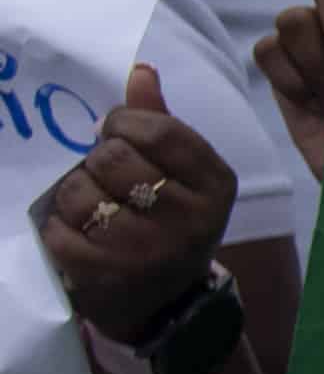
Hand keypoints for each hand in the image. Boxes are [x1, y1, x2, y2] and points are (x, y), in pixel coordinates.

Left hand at [36, 67, 237, 342]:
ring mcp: (148, 251)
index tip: (114, 130)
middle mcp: (189, 219)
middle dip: (97, 159)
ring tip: (89, 202)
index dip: (123, 121)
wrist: (166, 304)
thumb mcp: (182, 173)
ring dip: (74, 191)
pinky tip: (74, 228)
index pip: (159, 130)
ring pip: (81, 192)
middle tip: (102, 172)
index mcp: (215, 184)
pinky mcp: (106, 276)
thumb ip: (160, 122)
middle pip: (114, 158)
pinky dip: (57, 224)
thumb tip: (140, 69)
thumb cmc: (171, 222)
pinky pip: (59, 228)